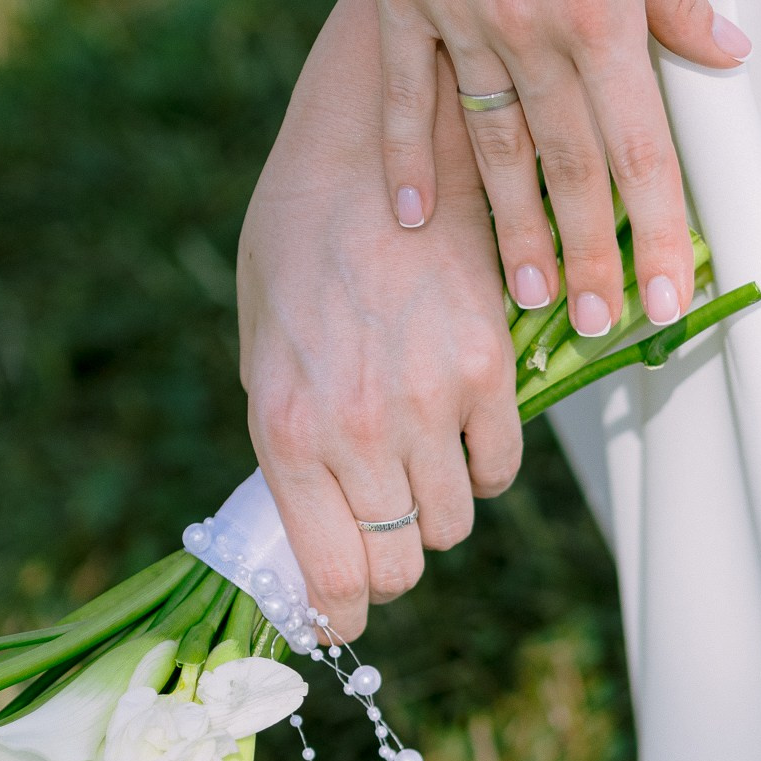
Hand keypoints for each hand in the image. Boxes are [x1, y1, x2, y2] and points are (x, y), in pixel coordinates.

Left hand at [238, 0, 520, 640]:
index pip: (332, 578)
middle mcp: (357, 431)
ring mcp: (429, 404)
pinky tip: (460, 425)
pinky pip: (500, 464)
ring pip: (456, 520)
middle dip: (391, 562)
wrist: (370, 142)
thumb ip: (282, 430)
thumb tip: (301, 512)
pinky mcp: (489, 370)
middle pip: (401, 563)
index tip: (344, 618)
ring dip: (438, 508)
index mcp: (282, 429)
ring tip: (419, 463)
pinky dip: (484, 463)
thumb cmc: (299, 235)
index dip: (342, 615)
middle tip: (384, 534)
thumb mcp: (259, 340)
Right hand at [367, 0, 749, 342]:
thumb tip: (724, 58)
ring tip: (523, 300)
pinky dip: (410, 160)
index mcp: (600, 6)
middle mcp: (526, 25)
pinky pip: (406, 94)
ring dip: (508, 230)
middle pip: (568, 169)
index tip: (670, 301)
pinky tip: (414, 221)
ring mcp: (455, 12)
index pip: (642, 150)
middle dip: (589, 258)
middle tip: (599, 333)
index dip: (660, 233)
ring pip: (487, 149)